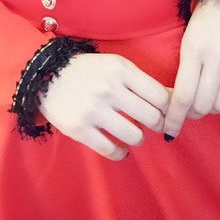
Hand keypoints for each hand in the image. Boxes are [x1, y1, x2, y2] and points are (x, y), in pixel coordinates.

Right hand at [38, 53, 169, 160]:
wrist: (43, 74)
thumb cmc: (87, 71)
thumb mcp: (115, 66)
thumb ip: (142, 81)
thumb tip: (175, 97)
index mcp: (120, 69)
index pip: (160, 96)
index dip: (168, 109)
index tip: (164, 113)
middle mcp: (109, 88)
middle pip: (152, 117)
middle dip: (156, 125)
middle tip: (151, 125)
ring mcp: (93, 109)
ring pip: (135, 136)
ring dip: (138, 138)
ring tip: (131, 133)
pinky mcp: (79, 128)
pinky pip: (111, 150)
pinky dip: (120, 153)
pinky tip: (120, 149)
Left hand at [163, 0, 219, 138]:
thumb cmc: (207, 18)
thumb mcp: (188, 38)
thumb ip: (186, 68)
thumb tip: (179, 102)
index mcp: (194, 50)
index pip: (182, 95)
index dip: (174, 118)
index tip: (169, 131)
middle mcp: (217, 57)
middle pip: (203, 104)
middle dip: (194, 113)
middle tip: (192, 109)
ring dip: (215, 107)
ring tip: (212, 98)